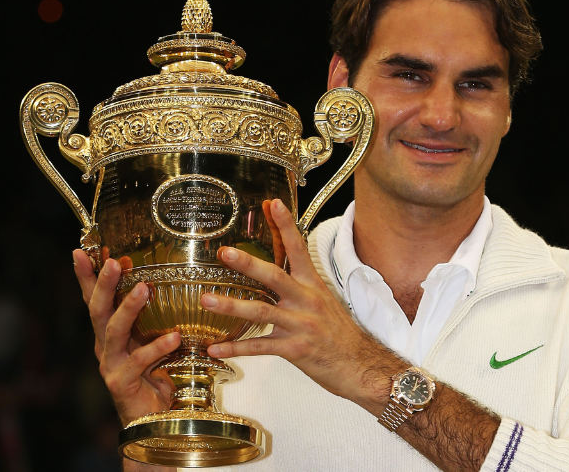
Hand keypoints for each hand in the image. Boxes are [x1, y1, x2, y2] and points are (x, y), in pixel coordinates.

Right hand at [73, 250, 181, 424]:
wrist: (156, 419)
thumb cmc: (157, 377)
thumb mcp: (153, 341)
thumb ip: (155, 319)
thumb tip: (170, 284)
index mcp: (110, 333)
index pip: (94, 300)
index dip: (86, 277)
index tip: (80, 250)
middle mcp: (105, 346)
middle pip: (97, 310)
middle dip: (102, 284)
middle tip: (112, 262)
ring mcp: (111, 364)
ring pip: (113, 331)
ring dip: (128, 309)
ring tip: (143, 289)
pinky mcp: (121, 383)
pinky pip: (139, 361)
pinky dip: (156, 347)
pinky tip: (174, 336)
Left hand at [201, 199, 406, 412]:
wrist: (362, 365)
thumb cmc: (341, 335)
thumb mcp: (325, 302)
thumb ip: (301, 288)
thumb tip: (279, 274)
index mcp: (313, 286)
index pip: (298, 249)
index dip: (286, 225)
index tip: (273, 204)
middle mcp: (307, 301)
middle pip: (275, 276)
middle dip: (248, 263)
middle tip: (224, 252)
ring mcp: (301, 325)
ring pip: (262, 311)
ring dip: (231, 305)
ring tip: (206, 300)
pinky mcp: (296, 349)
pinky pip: (261, 347)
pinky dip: (236, 348)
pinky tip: (216, 348)